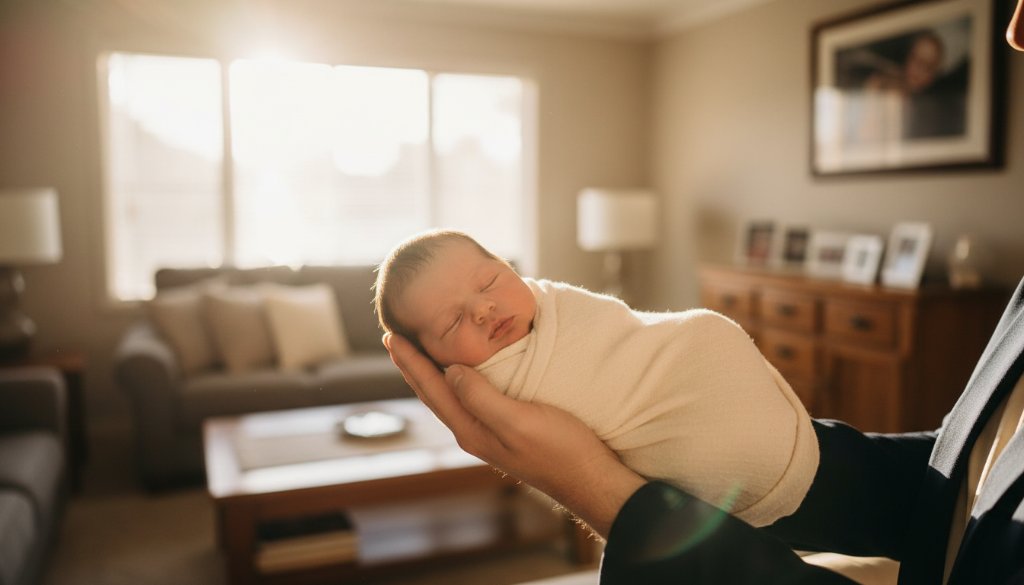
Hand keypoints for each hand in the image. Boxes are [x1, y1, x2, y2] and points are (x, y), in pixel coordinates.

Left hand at [384, 333, 645, 536]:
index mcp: (471, 429)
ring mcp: (489, 434)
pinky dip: (455, 381)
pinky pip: (468, 400)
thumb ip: (482, 397)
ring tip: (418, 351)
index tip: (391, 335)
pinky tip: (462, 373)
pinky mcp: (505, 430)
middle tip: (395, 336)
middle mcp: (473, 432)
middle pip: (434, 394)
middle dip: (413, 365)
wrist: (589, 480)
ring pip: (449, 398)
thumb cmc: (560, 450)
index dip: (410, 362)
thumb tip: (449, 371)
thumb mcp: (519, 420)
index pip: (431, 389)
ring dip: (431, 373)